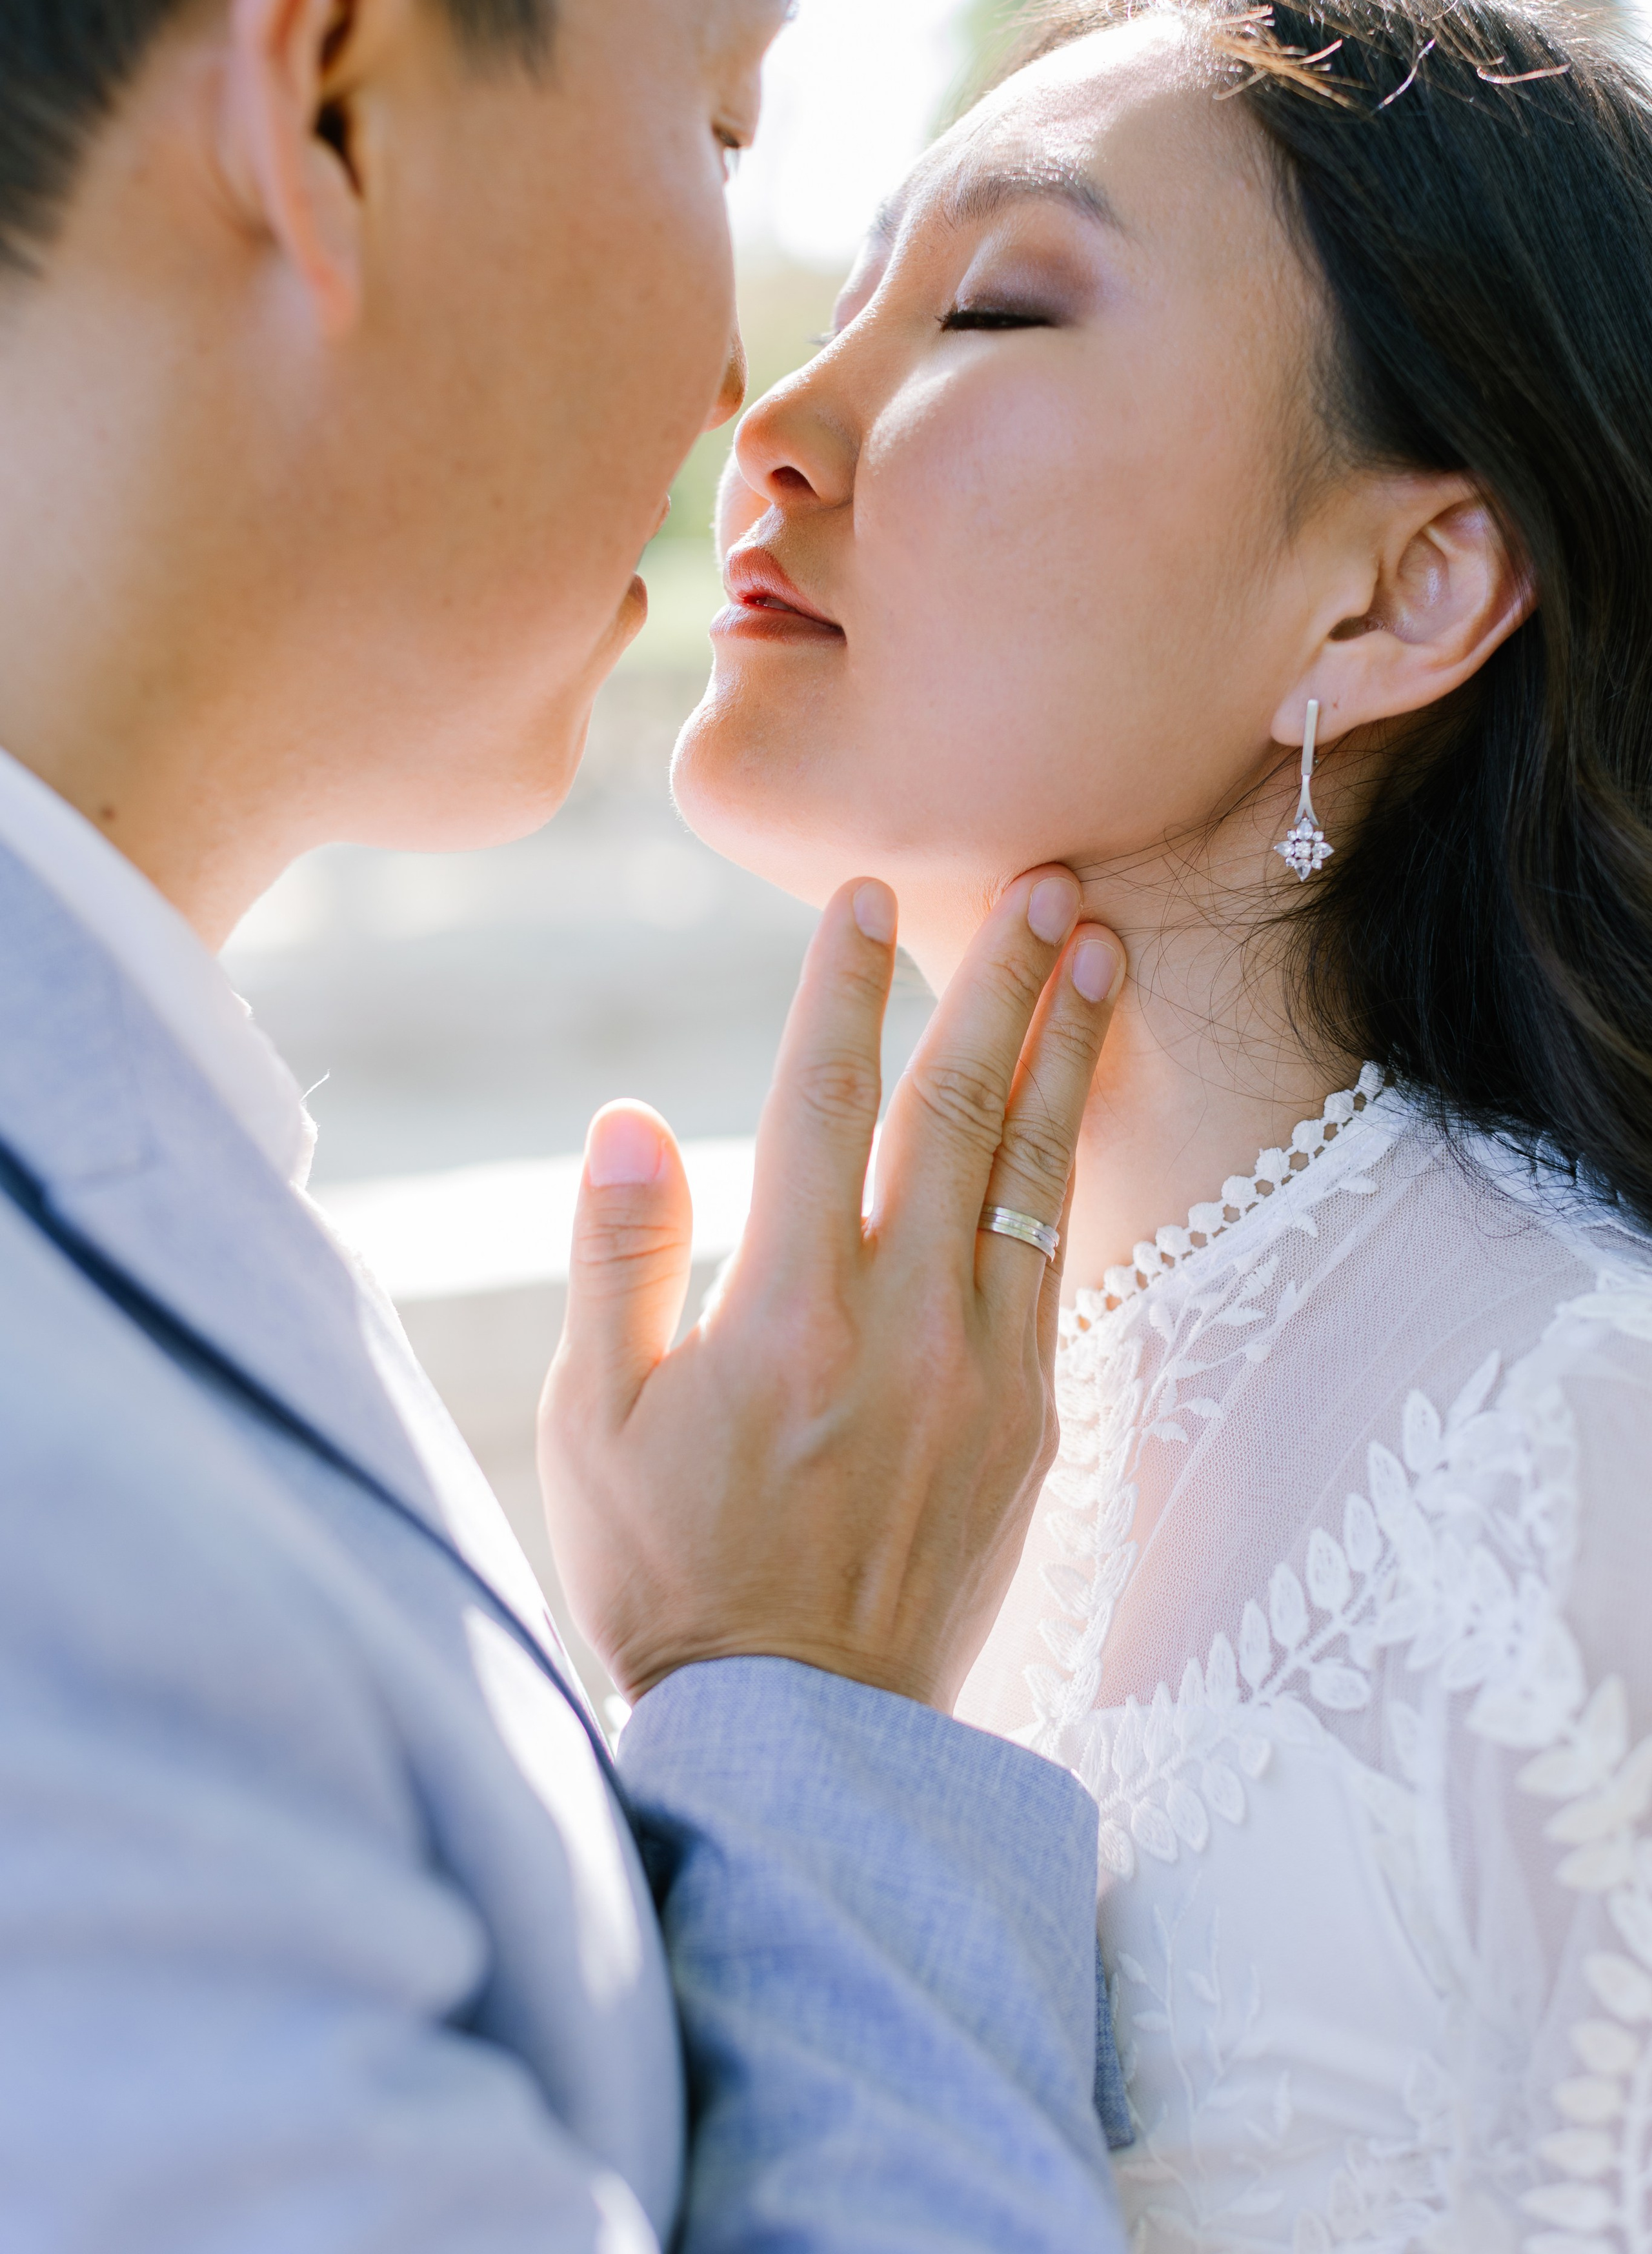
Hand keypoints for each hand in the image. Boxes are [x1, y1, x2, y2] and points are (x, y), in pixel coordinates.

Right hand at [537, 870, 1123, 1710]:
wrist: (807, 1735)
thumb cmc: (672, 1574)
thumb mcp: (597, 1429)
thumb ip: (619, 1263)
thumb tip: (632, 1117)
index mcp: (784, 1316)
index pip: (819, 1105)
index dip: (845, 990)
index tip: (870, 896)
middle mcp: (901, 1327)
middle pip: (958, 1112)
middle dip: (1002, 983)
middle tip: (1048, 879)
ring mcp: (984, 1372)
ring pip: (1035, 1174)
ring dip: (1069, 1050)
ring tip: (1104, 946)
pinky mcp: (1033, 1420)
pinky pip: (1061, 1259)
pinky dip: (1076, 1162)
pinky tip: (1089, 1098)